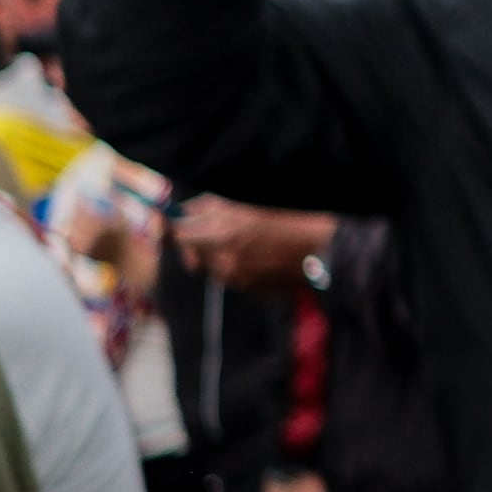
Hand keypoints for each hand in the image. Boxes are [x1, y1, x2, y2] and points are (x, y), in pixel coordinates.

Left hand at [170, 197, 334, 295]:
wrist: (323, 249)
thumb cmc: (291, 217)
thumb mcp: (249, 203)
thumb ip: (212, 206)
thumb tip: (187, 211)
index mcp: (224, 230)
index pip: (179, 232)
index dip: (172, 225)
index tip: (168, 221)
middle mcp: (224, 257)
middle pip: (191, 252)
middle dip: (194, 241)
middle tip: (205, 231)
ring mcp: (236, 276)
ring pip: (210, 265)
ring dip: (215, 253)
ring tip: (240, 241)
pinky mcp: (248, 288)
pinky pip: (229, 276)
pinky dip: (233, 265)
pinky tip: (255, 255)